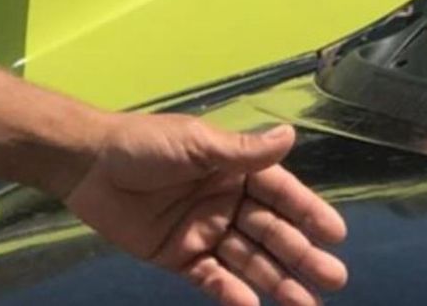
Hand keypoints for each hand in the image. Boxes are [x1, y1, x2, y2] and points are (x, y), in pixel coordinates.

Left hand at [63, 115, 347, 305]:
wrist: (91, 166)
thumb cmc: (147, 145)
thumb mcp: (197, 143)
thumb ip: (243, 150)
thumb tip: (289, 136)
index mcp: (233, 168)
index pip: (279, 193)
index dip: (307, 212)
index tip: (336, 234)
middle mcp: (226, 201)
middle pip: (271, 232)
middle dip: (301, 255)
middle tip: (334, 280)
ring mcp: (205, 231)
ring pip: (249, 261)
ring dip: (277, 281)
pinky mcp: (181, 257)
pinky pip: (213, 280)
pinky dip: (233, 295)